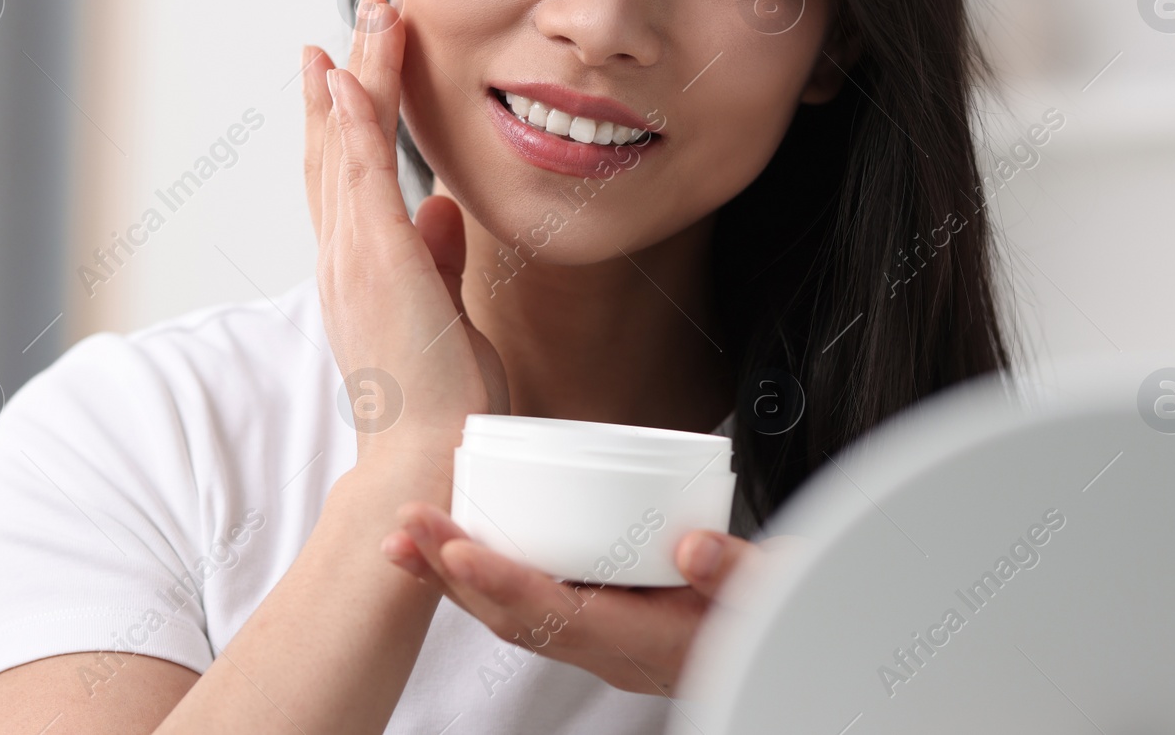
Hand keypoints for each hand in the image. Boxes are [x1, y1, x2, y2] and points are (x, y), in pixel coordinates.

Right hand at [302, 0, 508, 464]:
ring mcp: (354, 256)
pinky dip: (351, 121)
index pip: (345, 176)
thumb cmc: (441, 402)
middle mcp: (344, 256)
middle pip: (338, 145)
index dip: (341, 117)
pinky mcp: (379, 259)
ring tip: (369, 13)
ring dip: (356, 74)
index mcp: (359, 269)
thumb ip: (438, 259)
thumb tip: (441, 210)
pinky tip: (344, 74)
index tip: (341, 67)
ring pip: (347, 144)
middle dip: (348, 74)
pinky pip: (360, 175)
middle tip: (361, 12)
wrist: (428, 457)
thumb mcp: (445, 314)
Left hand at [378, 501, 766, 695]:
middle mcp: (606, 647)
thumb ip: (738, 573)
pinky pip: (520, 603)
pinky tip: (449, 549)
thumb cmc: (765, 616)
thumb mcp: (771, 591)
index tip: (457, 551)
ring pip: (506, 614)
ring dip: (451, 576)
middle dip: (451, 572)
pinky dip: (478, 576)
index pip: (557, 614)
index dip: (502, 583)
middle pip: (512, 616)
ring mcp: (593, 638)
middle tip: (403, 527)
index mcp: (642, 643)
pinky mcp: (588, 619)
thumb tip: (695, 547)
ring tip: (403, 539)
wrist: (770, 647)